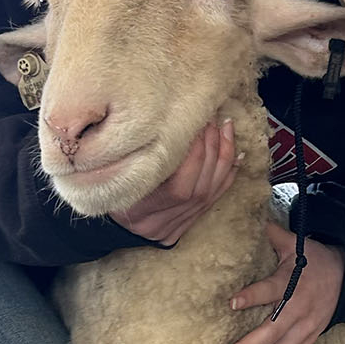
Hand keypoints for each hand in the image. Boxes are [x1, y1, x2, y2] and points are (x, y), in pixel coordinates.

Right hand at [109, 118, 237, 245]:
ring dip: (224, 156)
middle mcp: (163, 222)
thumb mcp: (112, 174)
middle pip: (200, 185)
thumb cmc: (108, 190)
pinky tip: (236, 154)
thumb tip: (165, 126)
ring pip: (211, 191)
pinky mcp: (189, 222)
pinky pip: (215, 198)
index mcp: (142, 209)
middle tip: (212, 118)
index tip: (197, 123)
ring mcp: (178, 224)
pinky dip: (228, 175)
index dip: (194, 153)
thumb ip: (137, 158)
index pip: (180, 184)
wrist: (110, 225)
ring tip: (226, 128)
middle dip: (211, 148)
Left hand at [217, 220, 342, 343]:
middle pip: (270, 333)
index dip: (251, 295)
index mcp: (291, 283)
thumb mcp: (296, 242)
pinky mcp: (306, 342)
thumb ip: (270, 233)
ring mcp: (303, 331)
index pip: (270, 289)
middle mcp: (297, 311)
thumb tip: (249, 211)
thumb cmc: (314, 258)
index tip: (231, 302)